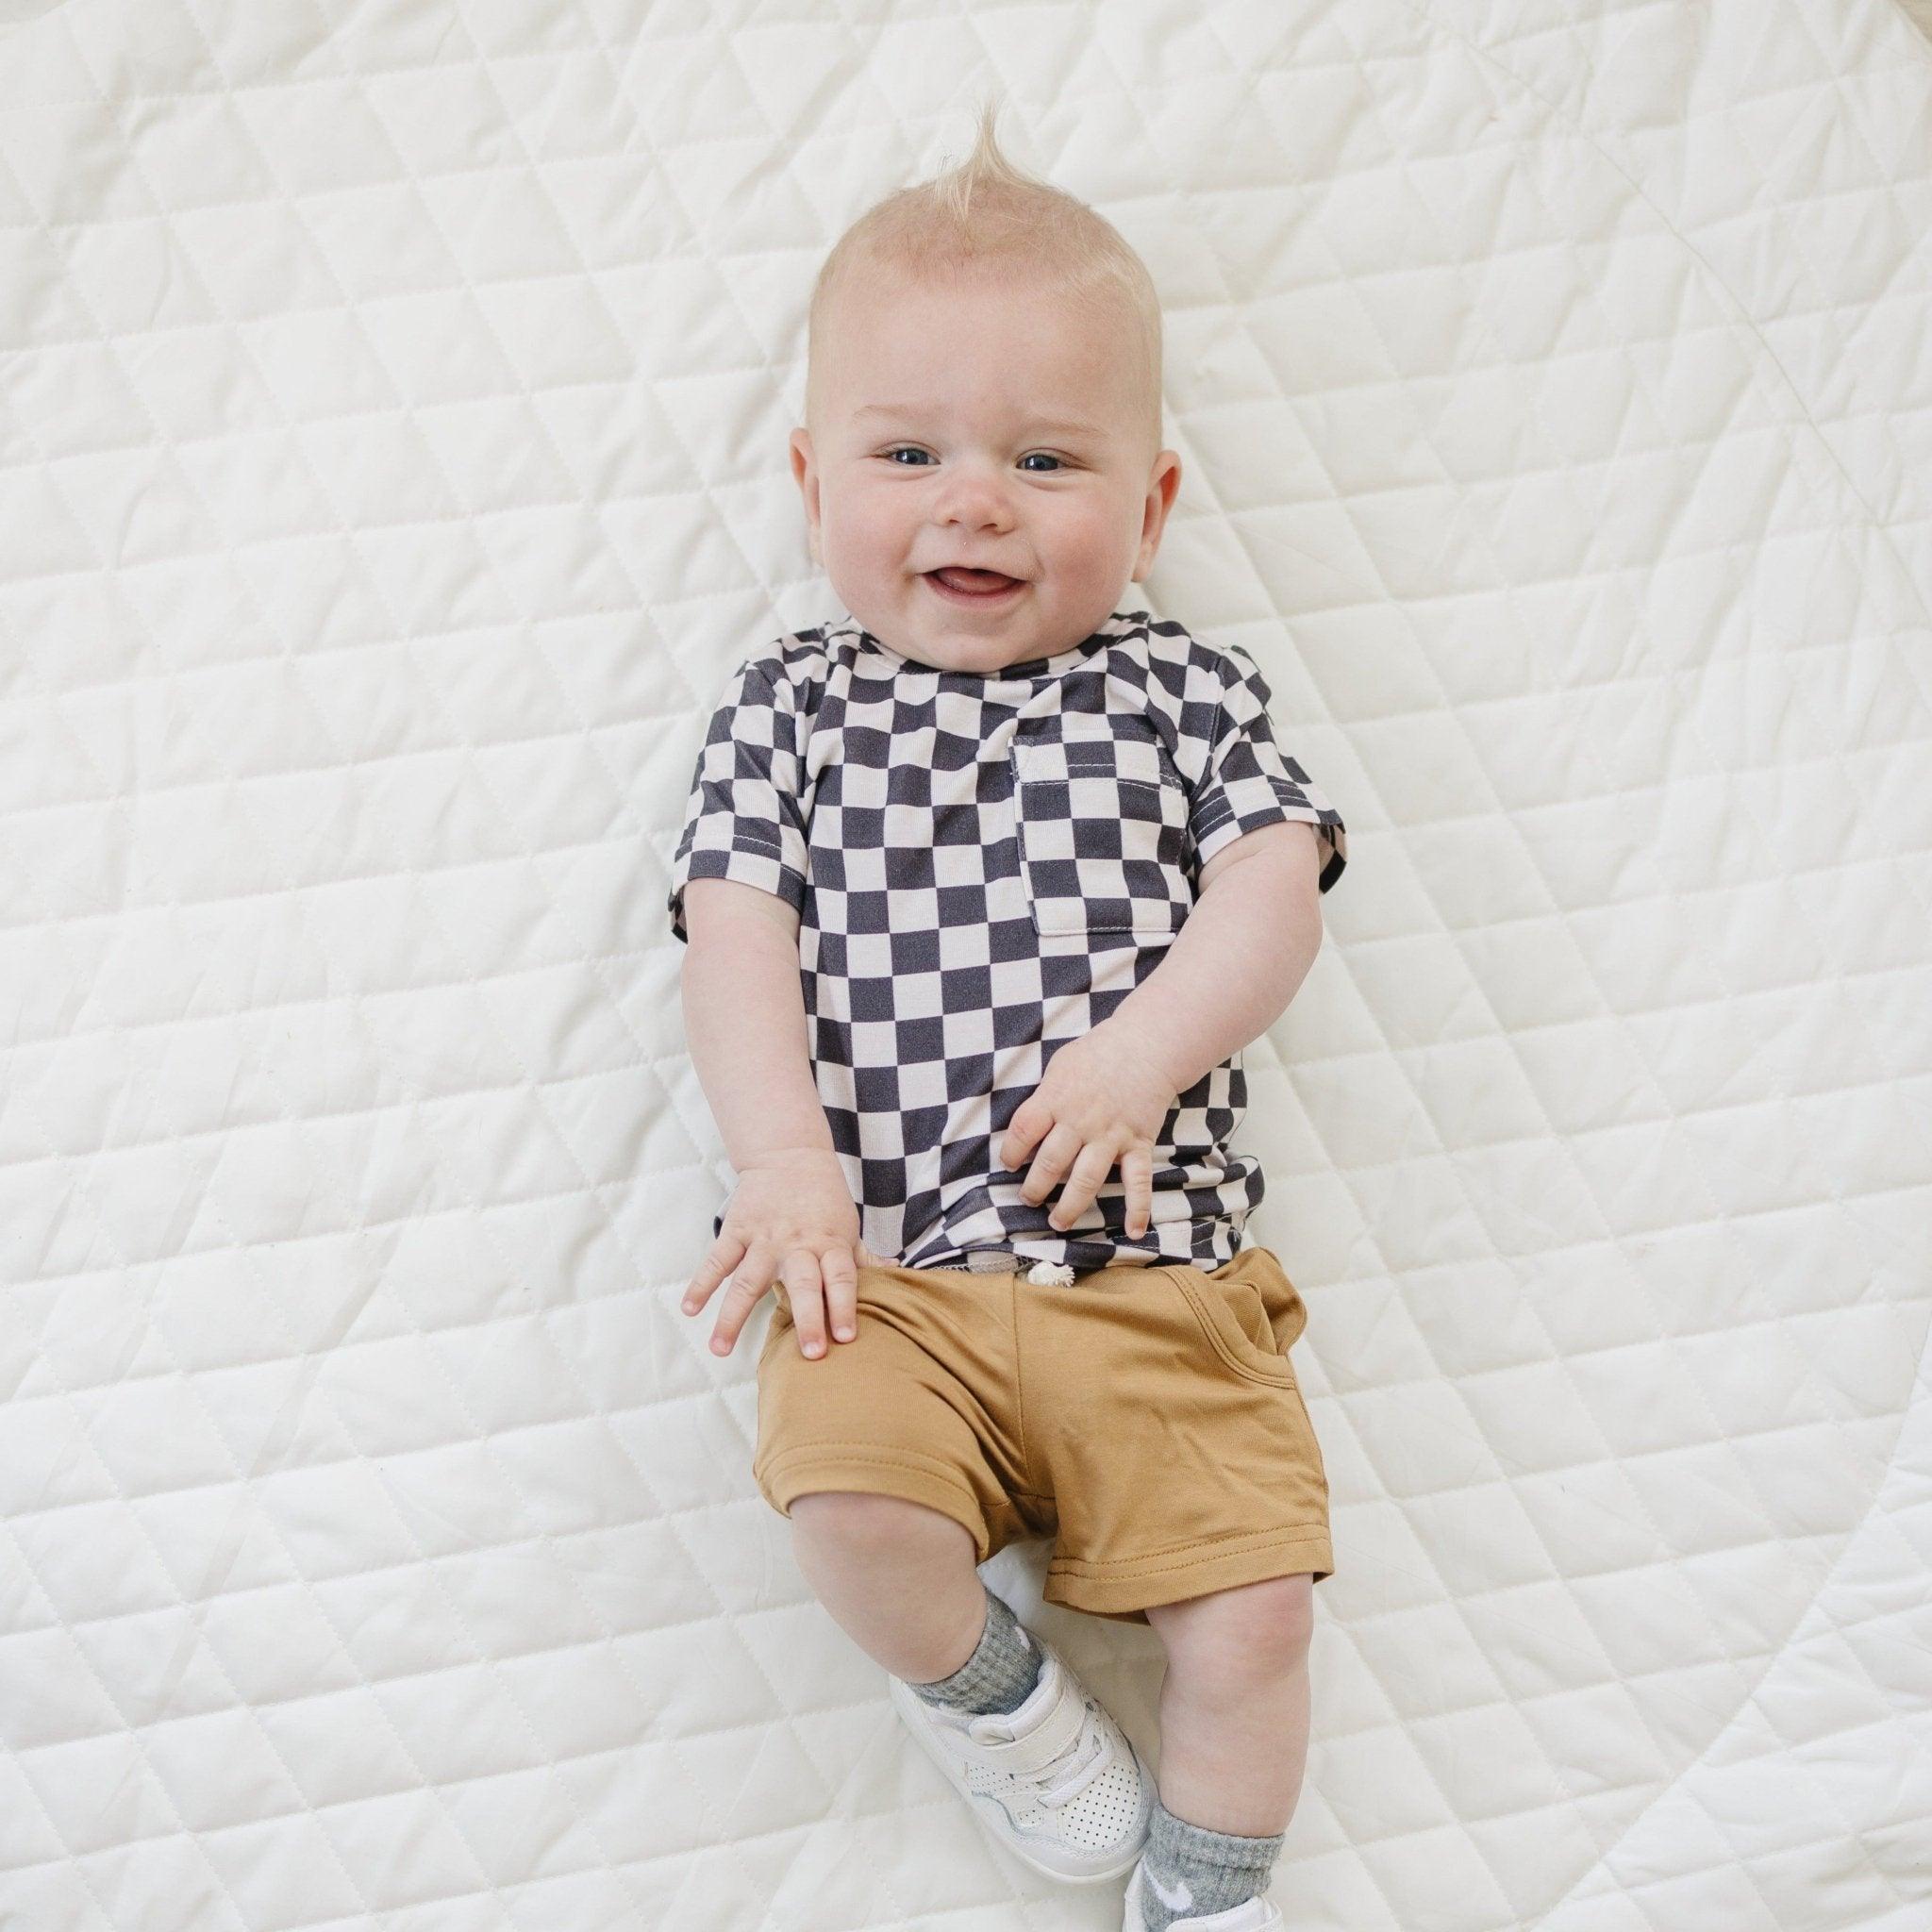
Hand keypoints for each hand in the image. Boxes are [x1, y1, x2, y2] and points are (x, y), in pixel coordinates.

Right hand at [680, 1146, 872, 1361]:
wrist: (789, 1154)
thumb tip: (897, 1275)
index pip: (842, 1278)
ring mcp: (764, 1238)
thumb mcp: (847, 1226)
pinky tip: (690, 1309)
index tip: (847, 1338)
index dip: (845, 1306)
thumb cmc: (824, 1199)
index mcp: (829, 1244)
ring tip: (719, 1349)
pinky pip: (717, 1260)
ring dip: (732, 1316)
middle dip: (808, 1319)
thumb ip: (863, 1257)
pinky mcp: (737, 1230)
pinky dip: (701, 1283)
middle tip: (810, 1354)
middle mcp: (798, 1244)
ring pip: (748, 1280)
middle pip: (804, 1284)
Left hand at [997, 1017, 1179, 1241]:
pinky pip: (1139, 1181)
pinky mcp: (1138, 1143)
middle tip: (1028, 1200)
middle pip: (1051, 1163)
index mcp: (1056, 1099)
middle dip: (1035, 1188)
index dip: (1011, 1153)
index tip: (1009, 1164)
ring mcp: (1111, 1135)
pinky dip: (1138, 1208)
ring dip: (1070, 1206)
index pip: (1022, 1132)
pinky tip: (1134, 1232)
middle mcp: (1081, 1121)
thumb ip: (1044, 1098)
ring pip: (1086, 1179)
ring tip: (1057, 1222)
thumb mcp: (1060, 1066)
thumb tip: (1026, 1130)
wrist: (1147, 1044)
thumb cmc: (1097, 1053)